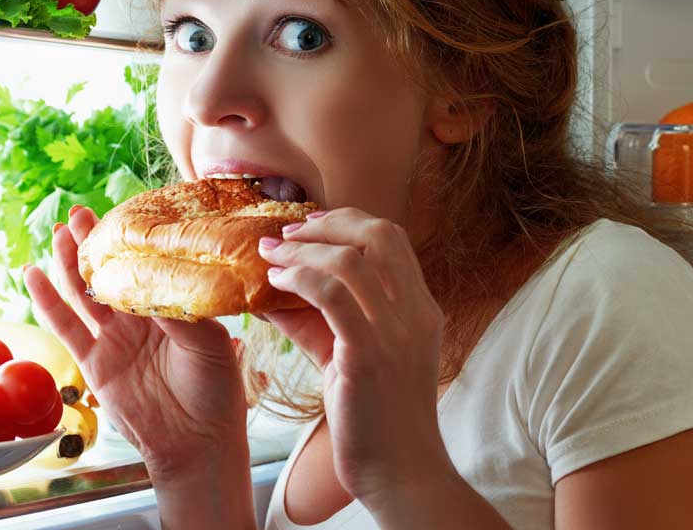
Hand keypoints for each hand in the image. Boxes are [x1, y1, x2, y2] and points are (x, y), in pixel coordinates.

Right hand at [23, 205, 248, 477]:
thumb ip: (179, 312)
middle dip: (96, 243)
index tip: (121, 213)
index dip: (132, 242)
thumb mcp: (209, 342)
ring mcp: (116, 339)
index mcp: (174, 307)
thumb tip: (155, 281)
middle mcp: (143, 319)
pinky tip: (33, 274)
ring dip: (71, 263)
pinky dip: (47, 300)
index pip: (148, 265)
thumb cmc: (216, 390)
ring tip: (59, 231)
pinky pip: (66, 326)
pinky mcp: (94, 362)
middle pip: (113, 273)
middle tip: (80, 212)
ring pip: (86, 293)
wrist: (198, 441)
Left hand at [258, 208, 454, 507]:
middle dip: (328, 223)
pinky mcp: (368, 354)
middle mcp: (415, 312)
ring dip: (303, 250)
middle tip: (287, 233)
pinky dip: (299, 279)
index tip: (311, 225)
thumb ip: (322, 322)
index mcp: (421, 308)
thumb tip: (275, 294)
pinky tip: (275, 284)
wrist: (401, 470)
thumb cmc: (377, 419)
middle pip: (379, 233)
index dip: (349, 221)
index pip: (393, 238)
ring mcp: (395, 332)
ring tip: (270, 256)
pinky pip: (332, 296)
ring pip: (350, 259)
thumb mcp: (356, 358)